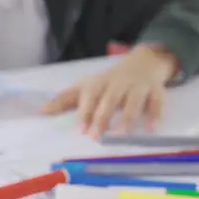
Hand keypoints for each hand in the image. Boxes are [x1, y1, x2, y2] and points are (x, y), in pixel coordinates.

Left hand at [42, 46, 179, 137]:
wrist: (143, 62)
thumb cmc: (109, 81)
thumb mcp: (87, 86)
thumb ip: (65, 100)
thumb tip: (41, 112)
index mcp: (99, 83)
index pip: (90, 96)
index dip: (85, 112)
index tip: (80, 130)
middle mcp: (118, 84)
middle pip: (111, 99)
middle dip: (103, 116)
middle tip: (96, 136)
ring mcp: (138, 86)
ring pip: (134, 100)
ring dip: (128, 117)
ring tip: (121, 134)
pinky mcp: (156, 90)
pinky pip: (157, 102)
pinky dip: (155, 115)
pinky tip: (152, 130)